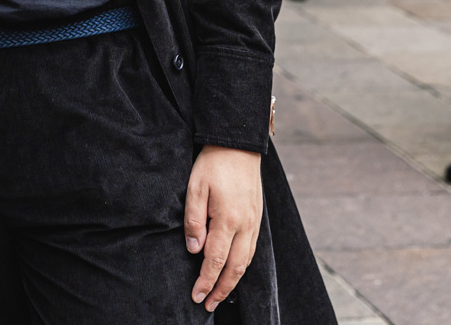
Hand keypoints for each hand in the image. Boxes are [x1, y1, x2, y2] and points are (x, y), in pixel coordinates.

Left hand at [185, 145, 262, 312]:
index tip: (195, 296)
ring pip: (246, 261)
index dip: (205, 281)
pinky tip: (234, 270)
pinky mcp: (256, 218)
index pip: (215, 260)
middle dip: (220, 289)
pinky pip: (251, 249)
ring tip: (219, 294)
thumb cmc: (213, 164)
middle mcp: (245, 225)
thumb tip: (194, 250)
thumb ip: (193, 220)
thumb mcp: (195, 187)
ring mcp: (254, 223)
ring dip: (232, 281)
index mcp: (228, 219)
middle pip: (234, 268)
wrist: (238, 145)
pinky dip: (242, 266)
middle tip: (207, 305)